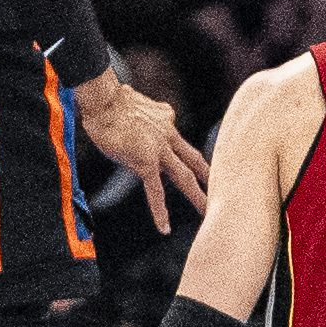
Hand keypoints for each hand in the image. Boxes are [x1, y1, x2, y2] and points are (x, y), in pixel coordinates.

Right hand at [74, 71, 206, 230]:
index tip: (186, 162)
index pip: (176, 139)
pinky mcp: (146, 162)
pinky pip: (155, 192)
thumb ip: (137, 112)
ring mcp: (160, 148)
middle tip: (222, 189)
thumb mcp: (129, 102)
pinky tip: (164, 228)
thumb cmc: (107, 98)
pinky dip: (160, 211)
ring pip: (185, 177)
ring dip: (198, 196)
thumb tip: (129, 111)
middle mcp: (168, 133)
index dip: (180, 152)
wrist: (103, 99)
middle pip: (193, 159)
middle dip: (208, 175)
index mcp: (164, 117)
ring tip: (208, 213)